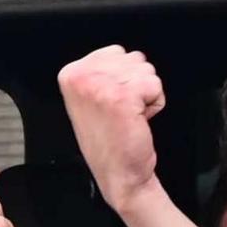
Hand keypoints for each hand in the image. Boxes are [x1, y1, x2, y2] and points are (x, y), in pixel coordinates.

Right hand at [58, 46, 168, 203]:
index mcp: (70, 73)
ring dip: (145, 94)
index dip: (122, 77)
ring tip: (129, 116)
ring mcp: (100, 85)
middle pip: (132, 57)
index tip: (111, 102)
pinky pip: (155, 85)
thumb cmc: (110, 141)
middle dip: (136, 83)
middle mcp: (81, 76)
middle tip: (122, 111)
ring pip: (145, 70)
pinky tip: (138, 120)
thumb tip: (122, 54)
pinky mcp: (122, 97)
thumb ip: (101, 72)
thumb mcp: (91, 98)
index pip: (115, 51)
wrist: (119, 176)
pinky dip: (155, 103)